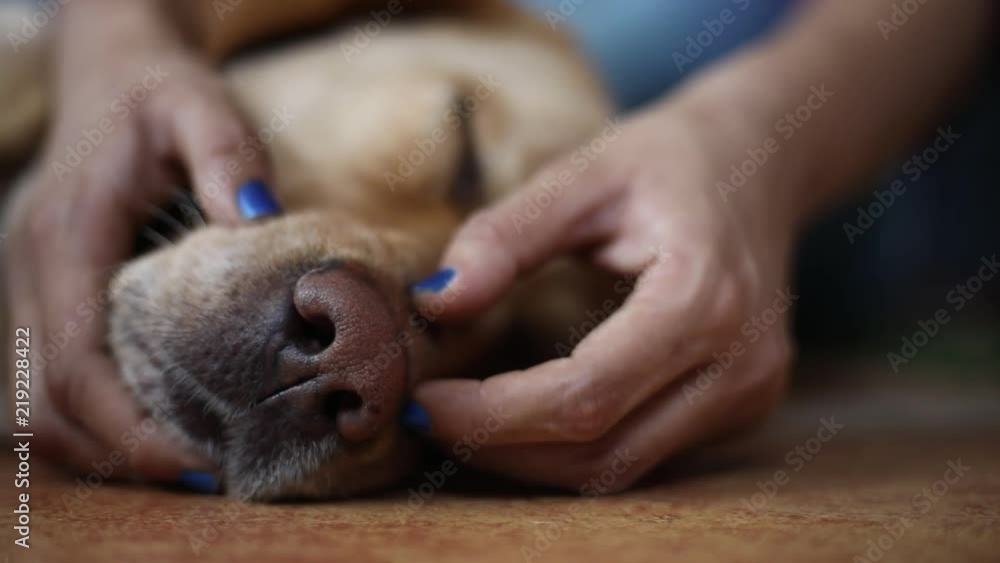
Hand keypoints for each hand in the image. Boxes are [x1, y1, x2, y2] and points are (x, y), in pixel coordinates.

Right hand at [4, 2, 274, 482]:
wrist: (109, 73)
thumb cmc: (154, 91)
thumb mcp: (195, 105)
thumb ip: (226, 155)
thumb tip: (260, 222)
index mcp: (65, 241)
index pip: (75, 364)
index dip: (129, 428)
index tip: (202, 462)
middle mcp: (34, 276)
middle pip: (46, 404)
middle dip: (120, 454)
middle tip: (212, 474)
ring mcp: (36, 291)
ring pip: (39, 404)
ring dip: (105, 447)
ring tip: (191, 462)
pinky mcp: (55, 298)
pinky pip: (53, 383)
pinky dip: (98, 421)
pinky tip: (160, 425)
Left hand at [413, 93, 798, 490]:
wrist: (760, 162)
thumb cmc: (667, 160)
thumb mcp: (580, 176)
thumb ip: (505, 237)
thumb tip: (434, 303)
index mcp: (703, 299)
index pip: (586, 394)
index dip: (494, 414)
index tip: (423, 401)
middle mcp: (740, 365)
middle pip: (602, 450)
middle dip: (502, 448)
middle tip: (428, 416)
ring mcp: (749, 394)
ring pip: (621, 468)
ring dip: (532, 461)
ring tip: (465, 421)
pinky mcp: (742, 406)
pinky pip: (645, 454)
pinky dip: (574, 448)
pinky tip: (524, 417)